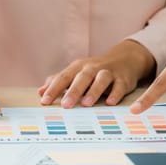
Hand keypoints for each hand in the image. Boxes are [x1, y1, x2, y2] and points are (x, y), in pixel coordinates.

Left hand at [38, 40, 155, 107]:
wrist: (124, 59)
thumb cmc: (95, 70)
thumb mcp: (77, 72)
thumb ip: (59, 82)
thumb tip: (40, 92)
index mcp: (78, 67)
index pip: (63, 77)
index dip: (53, 89)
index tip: (44, 101)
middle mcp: (92, 68)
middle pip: (81, 78)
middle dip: (73, 91)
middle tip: (65, 105)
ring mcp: (108, 73)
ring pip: (101, 80)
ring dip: (94, 91)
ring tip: (86, 104)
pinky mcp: (123, 79)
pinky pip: (119, 86)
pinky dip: (115, 94)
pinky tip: (110, 102)